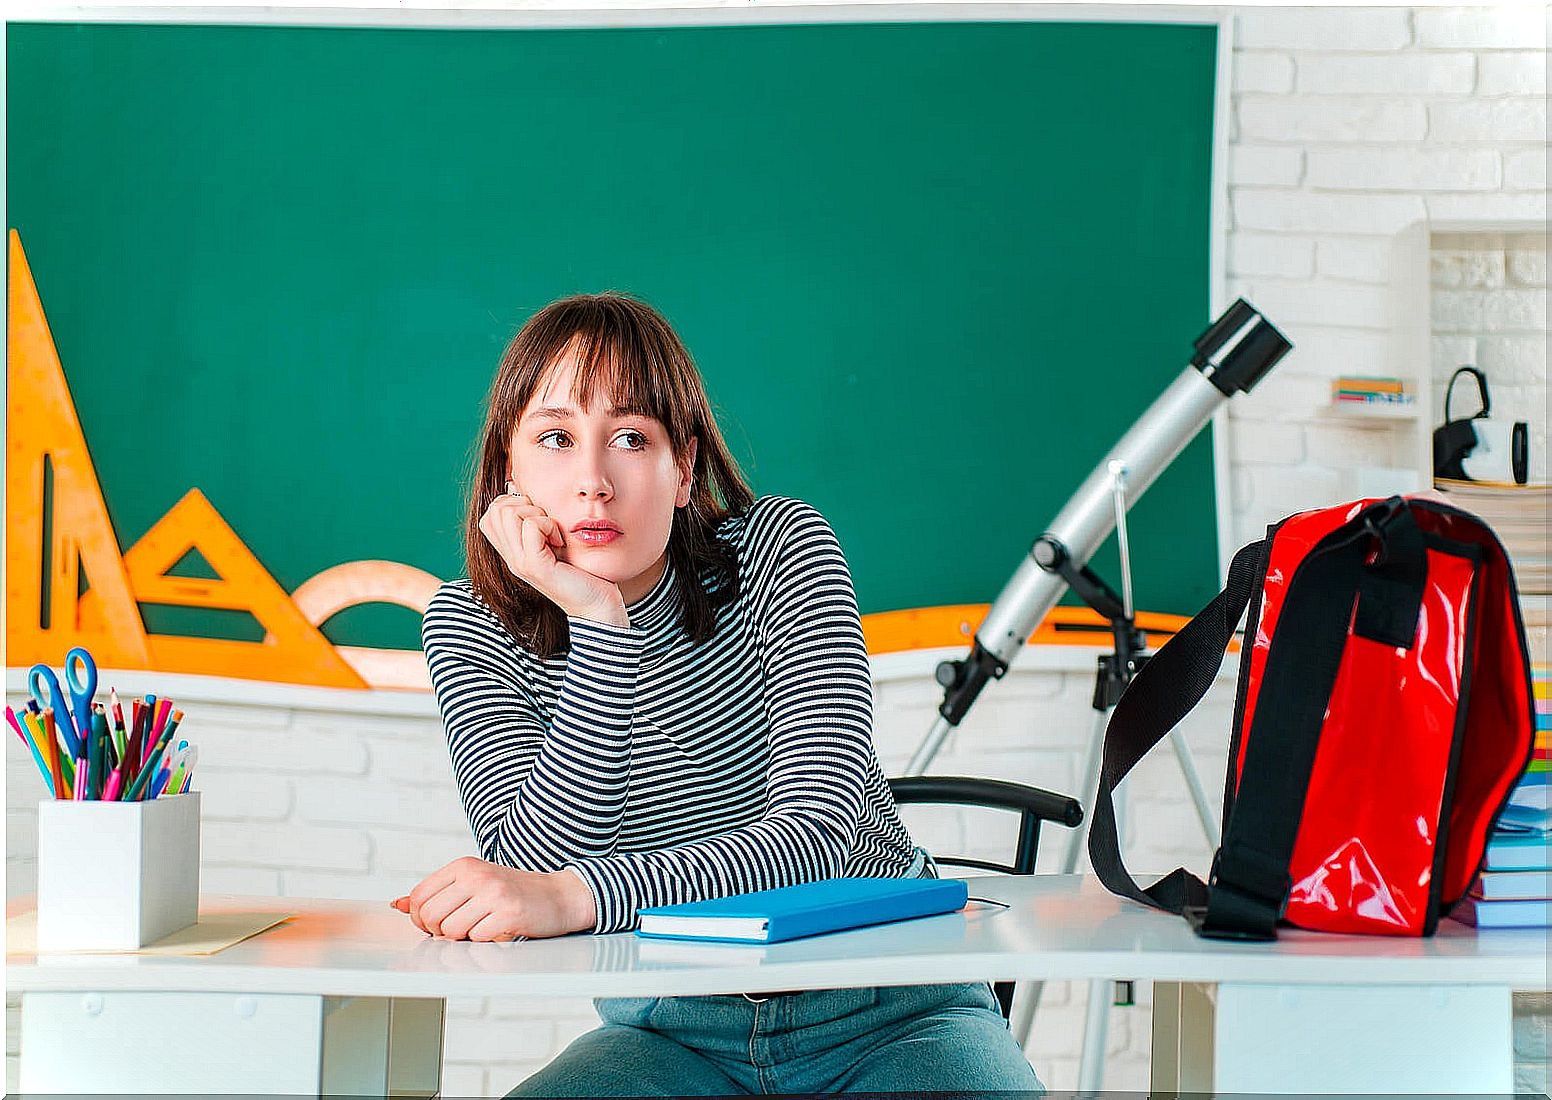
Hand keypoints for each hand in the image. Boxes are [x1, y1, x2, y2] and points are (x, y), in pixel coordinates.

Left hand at [389, 857, 597, 940]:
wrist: (559, 896)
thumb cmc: (512, 893)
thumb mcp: (472, 885)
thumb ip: (436, 893)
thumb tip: (398, 904)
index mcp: (463, 866)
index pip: (418, 898)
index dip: (421, 918)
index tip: (439, 922)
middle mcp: (476, 876)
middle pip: (429, 917)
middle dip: (440, 931)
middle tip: (462, 927)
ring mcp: (493, 893)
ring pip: (451, 931)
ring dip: (464, 938)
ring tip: (482, 926)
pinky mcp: (508, 913)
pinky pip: (476, 939)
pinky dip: (484, 940)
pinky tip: (498, 929)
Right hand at [479, 488, 627, 625]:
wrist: (597, 607)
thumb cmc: (583, 573)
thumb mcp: (556, 543)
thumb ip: (540, 523)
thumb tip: (525, 491)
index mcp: (513, 552)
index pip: (490, 514)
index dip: (515, 504)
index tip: (541, 518)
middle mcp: (511, 558)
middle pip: (496, 510)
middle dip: (525, 505)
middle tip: (549, 524)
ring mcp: (520, 563)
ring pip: (507, 514)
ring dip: (536, 514)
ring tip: (554, 533)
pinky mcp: (535, 567)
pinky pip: (530, 527)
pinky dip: (548, 525)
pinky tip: (561, 542)